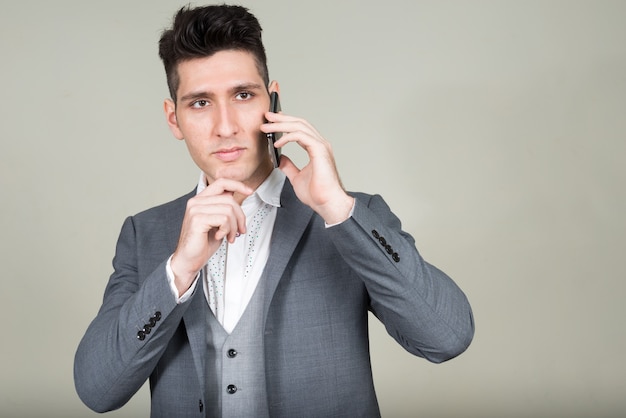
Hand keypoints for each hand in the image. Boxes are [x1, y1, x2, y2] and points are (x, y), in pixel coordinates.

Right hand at [170, 178, 251, 294]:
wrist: (189, 260)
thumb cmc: (203, 243)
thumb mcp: (218, 222)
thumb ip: (224, 208)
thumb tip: (238, 195)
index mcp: (200, 200)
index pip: (221, 183)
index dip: (237, 185)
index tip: (249, 191)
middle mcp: (196, 202)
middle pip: (229, 199)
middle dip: (240, 216)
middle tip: (240, 230)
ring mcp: (195, 210)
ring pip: (228, 210)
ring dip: (234, 226)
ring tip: (230, 236)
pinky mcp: (197, 220)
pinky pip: (223, 219)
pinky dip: (227, 230)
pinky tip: (221, 237)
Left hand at [262, 111, 353, 223]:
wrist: (327, 203)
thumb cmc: (317, 194)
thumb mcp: (296, 177)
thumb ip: (289, 166)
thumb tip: (280, 158)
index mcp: (316, 149)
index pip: (300, 129)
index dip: (286, 122)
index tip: (272, 121)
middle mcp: (320, 144)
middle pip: (299, 123)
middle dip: (282, 118)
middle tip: (266, 116)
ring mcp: (321, 146)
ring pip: (299, 126)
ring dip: (280, 125)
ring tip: (266, 127)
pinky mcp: (319, 150)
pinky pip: (300, 136)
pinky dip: (287, 137)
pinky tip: (277, 142)